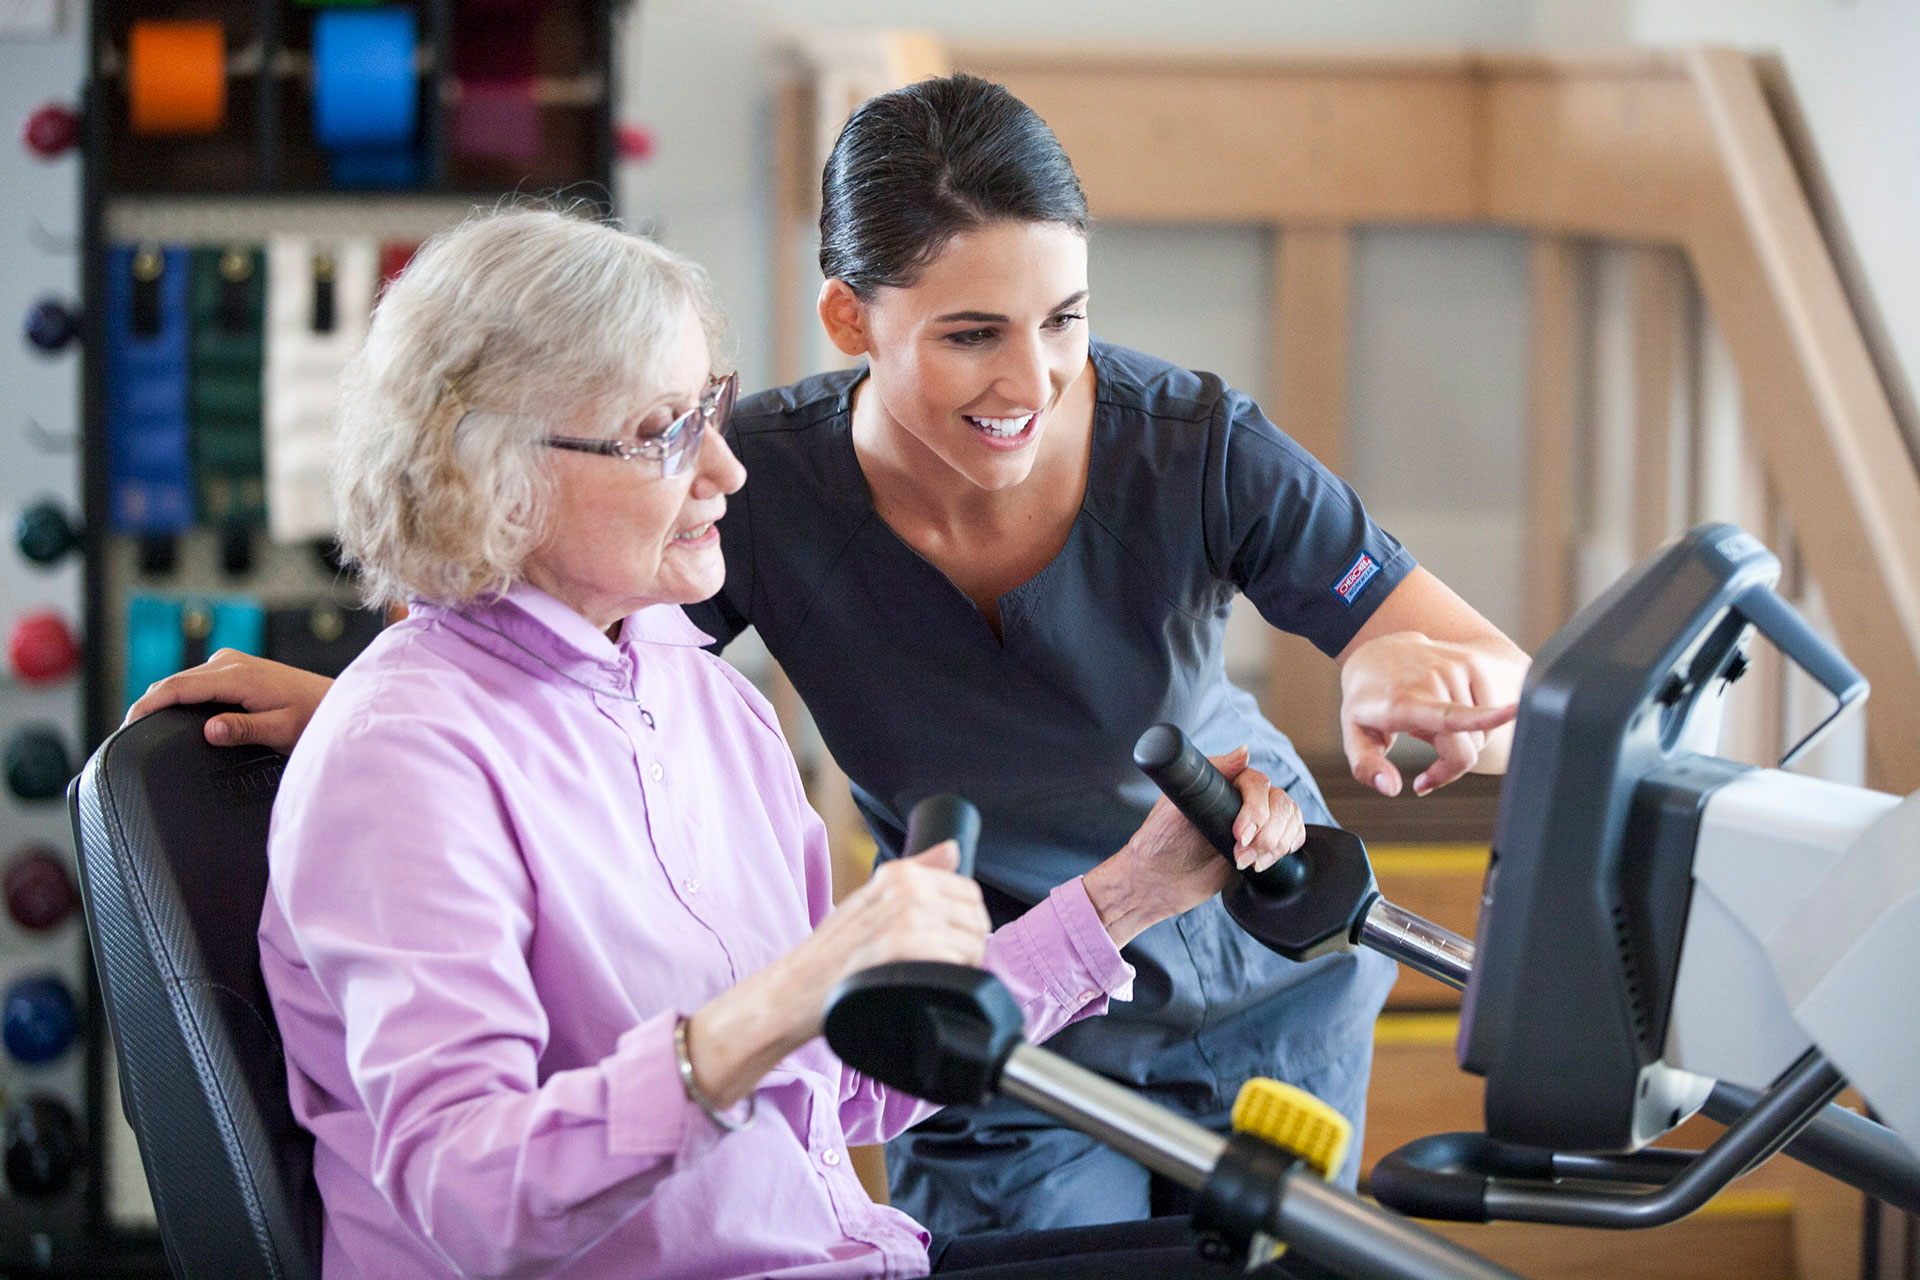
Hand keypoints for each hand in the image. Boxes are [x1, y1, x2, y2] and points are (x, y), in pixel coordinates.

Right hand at [123, 650, 333, 751]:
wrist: (333, 701)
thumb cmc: (313, 716)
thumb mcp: (282, 729)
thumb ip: (245, 730)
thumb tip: (209, 730)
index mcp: (238, 676)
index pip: (178, 687)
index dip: (148, 706)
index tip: (127, 725)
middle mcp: (230, 663)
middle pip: (173, 682)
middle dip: (147, 705)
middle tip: (125, 736)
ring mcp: (231, 662)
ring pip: (182, 680)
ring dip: (161, 700)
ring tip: (141, 728)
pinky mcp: (233, 668)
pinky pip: (195, 681)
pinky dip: (177, 696)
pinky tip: (168, 714)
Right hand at [684, 841, 988, 1105]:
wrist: (795, 988)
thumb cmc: (833, 952)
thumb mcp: (870, 899)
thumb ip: (916, 871)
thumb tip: (953, 848)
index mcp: (901, 872)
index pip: (969, 892)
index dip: (968, 923)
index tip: (952, 942)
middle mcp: (907, 887)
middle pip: (976, 918)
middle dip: (970, 945)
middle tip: (945, 967)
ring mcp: (907, 916)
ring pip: (971, 942)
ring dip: (963, 966)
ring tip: (935, 978)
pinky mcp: (905, 948)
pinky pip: (955, 961)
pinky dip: (950, 979)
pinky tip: (928, 985)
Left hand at [1083, 746, 1303, 948]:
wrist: (1158, 881)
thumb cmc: (1160, 840)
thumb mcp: (1178, 803)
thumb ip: (1213, 777)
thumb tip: (1245, 752)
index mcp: (1222, 780)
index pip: (1258, 783)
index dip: (1254, 810)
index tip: (1239, 835)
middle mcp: (1240, 797)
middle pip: (1280, 803)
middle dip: (1266, 835)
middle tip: (1241, 856)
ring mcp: (1253, 821)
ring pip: (1290, 819)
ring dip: (1274, 845)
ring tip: (1247, 862)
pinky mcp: (1260, 844)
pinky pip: (1293, 835)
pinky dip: (1285, 849)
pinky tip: (1264, 862)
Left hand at [1339, 631, 1524, 796]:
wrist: (1374, 653)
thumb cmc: (1366, 699)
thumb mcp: (1354, 736)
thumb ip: (1367, 766)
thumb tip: (1391, 788)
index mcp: (1407, 702)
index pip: (1450, 715)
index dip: (1485, 718)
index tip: (1515, 712)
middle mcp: (1433, 680)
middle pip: (1468, 747)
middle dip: (1449, 762)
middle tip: (1420, 743)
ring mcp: (1455, 667)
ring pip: (1481, 732)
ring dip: (1460, 737)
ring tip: (1430, 719)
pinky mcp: (1471, 662)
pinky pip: (1489, 711)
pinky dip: (1474, 720)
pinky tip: (1447, 707)